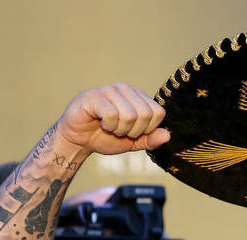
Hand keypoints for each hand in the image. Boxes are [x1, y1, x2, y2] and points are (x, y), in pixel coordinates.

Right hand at [55, 82, 169, 154]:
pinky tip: (100, 123)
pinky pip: (112, 114)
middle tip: (120, 131)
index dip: (148, 130)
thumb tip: (168, 135)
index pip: (158, 113)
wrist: (79, 140)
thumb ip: (150, 140)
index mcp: (139, 97)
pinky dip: (108, 126)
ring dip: (119, 130)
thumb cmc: (106, 137)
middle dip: (134, 131)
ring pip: (130, 115)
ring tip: (110, 127)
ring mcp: (110, 90)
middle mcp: (126, 89)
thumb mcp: (133, 142)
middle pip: (146, 114)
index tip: (133, 132)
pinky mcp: (94, 96)